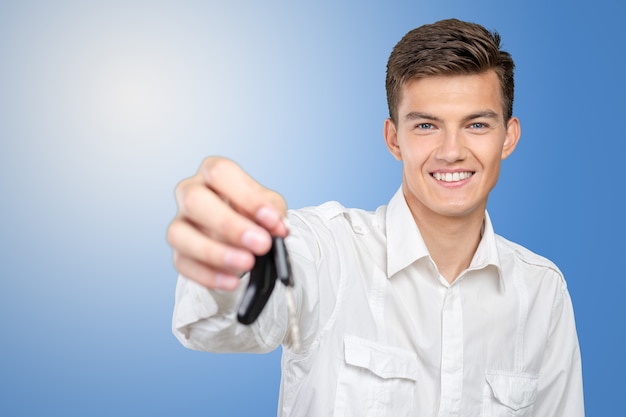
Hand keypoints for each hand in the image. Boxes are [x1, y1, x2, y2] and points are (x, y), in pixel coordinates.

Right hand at [167, 157, 287, 289]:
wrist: (246, 238)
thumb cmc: (255, 214)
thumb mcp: (270, 206)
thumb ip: (274, 211)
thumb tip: (276, 227)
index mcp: (213, 173)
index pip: (221, 173)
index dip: (247, 196)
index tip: (271, 220)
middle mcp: (190, 193)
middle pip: (195, 200)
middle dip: (229, 224)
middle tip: (261, 244)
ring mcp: (181, 223)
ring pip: (180, 234)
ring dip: (215, 252)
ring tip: (247, 264)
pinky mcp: (179, 252)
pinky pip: (183, 264)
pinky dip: (209, 276)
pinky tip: (232, 281)